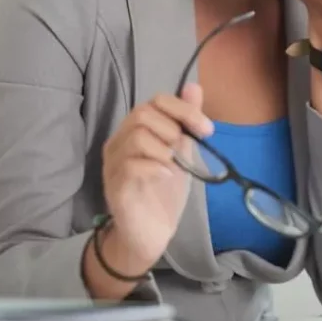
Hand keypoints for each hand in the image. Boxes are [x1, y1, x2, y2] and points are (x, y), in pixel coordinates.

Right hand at [100, 84, 213, 266]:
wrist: (151, 233)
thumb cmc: (164, 191)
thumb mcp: (182, 152)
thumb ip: (185, 122)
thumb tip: (194, 86)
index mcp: (135, 130)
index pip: (155, 101)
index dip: (184, 109)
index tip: (207, 129)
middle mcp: (119, 143)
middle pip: (142, 114)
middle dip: (174, 128)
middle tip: (187, 150)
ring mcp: (114, 165)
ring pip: (137, 137)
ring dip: (165, 148)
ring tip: (175, 166)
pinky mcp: (116, 187)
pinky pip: (131, 166)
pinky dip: (156, 167)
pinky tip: (168, 176)